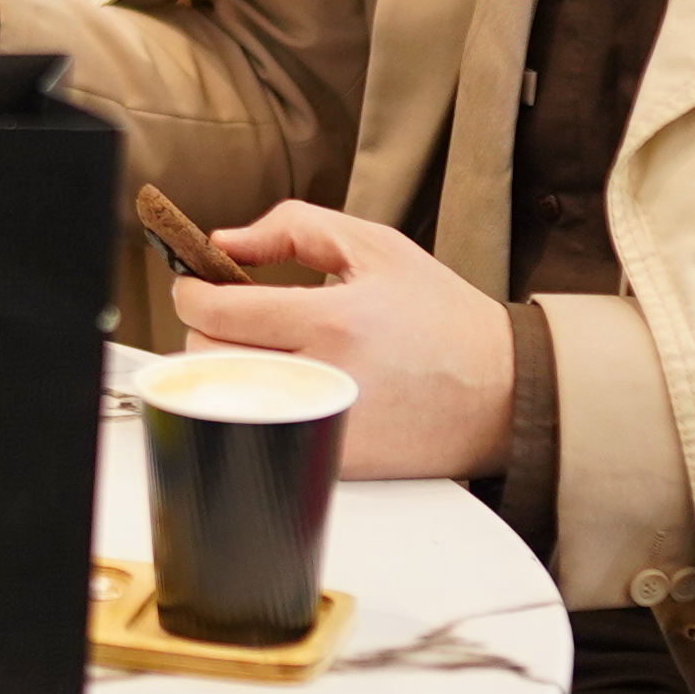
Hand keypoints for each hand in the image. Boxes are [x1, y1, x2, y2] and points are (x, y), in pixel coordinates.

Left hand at [170, 200, 514, 480]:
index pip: (219, 312)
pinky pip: (261, 436)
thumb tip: (223, 241)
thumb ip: (293, 229)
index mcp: (336, 320)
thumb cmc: (441, 317)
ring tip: (255, 351)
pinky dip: (257, 410)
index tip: (194, 285)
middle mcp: (327, 378)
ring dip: (223, 372)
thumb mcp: (376, 247)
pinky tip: (282, 387)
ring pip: (226, 403)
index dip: (191, 292)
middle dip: (204, 331)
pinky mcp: (334, 464)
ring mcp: (327, 429)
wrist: (504, 391)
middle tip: (229, 318)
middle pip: (209, 360)